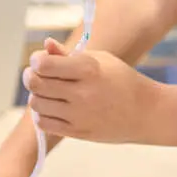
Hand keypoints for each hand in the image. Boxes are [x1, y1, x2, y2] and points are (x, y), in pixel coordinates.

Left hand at [24, 38, 167, 143]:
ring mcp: (80, 115)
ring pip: (37, 104)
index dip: (36, 61)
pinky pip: (44, 124)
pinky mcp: (79, 132)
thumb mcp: (100, 60)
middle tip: (35, 75)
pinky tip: (52, 107)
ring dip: (37, 96)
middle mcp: (82, 93)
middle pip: (36, 84)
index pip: (44, 65)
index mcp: (88, 69)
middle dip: (30, 77)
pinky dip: (42, 114)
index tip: (40, 60)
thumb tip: (45, 44)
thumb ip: (68, 54)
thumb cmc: (122, 80)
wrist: (146, 112)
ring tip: (48, 92)